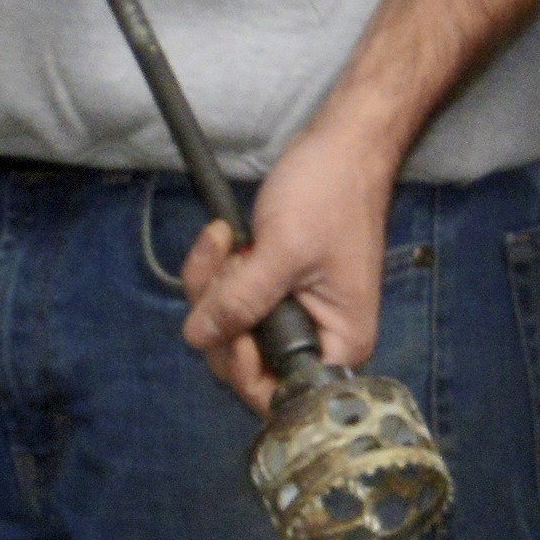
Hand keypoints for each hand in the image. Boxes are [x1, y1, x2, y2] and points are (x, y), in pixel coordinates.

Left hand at [170, 116, 403, 410]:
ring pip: (228, 330)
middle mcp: (317, 339)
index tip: (229, 329)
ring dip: (214, 285)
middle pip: (244, 363)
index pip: (281, 394)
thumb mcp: (283, 251)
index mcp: (340, 344)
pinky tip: (223, 236)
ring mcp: (292, 315)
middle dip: (220, 316)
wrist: (341, 146)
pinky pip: (229, 300)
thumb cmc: (328, 196)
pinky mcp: (271, 291)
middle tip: (226, 263)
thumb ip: (241, 301)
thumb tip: (198, 340)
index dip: (244, 370)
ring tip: (224, 240)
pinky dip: (217, 271)